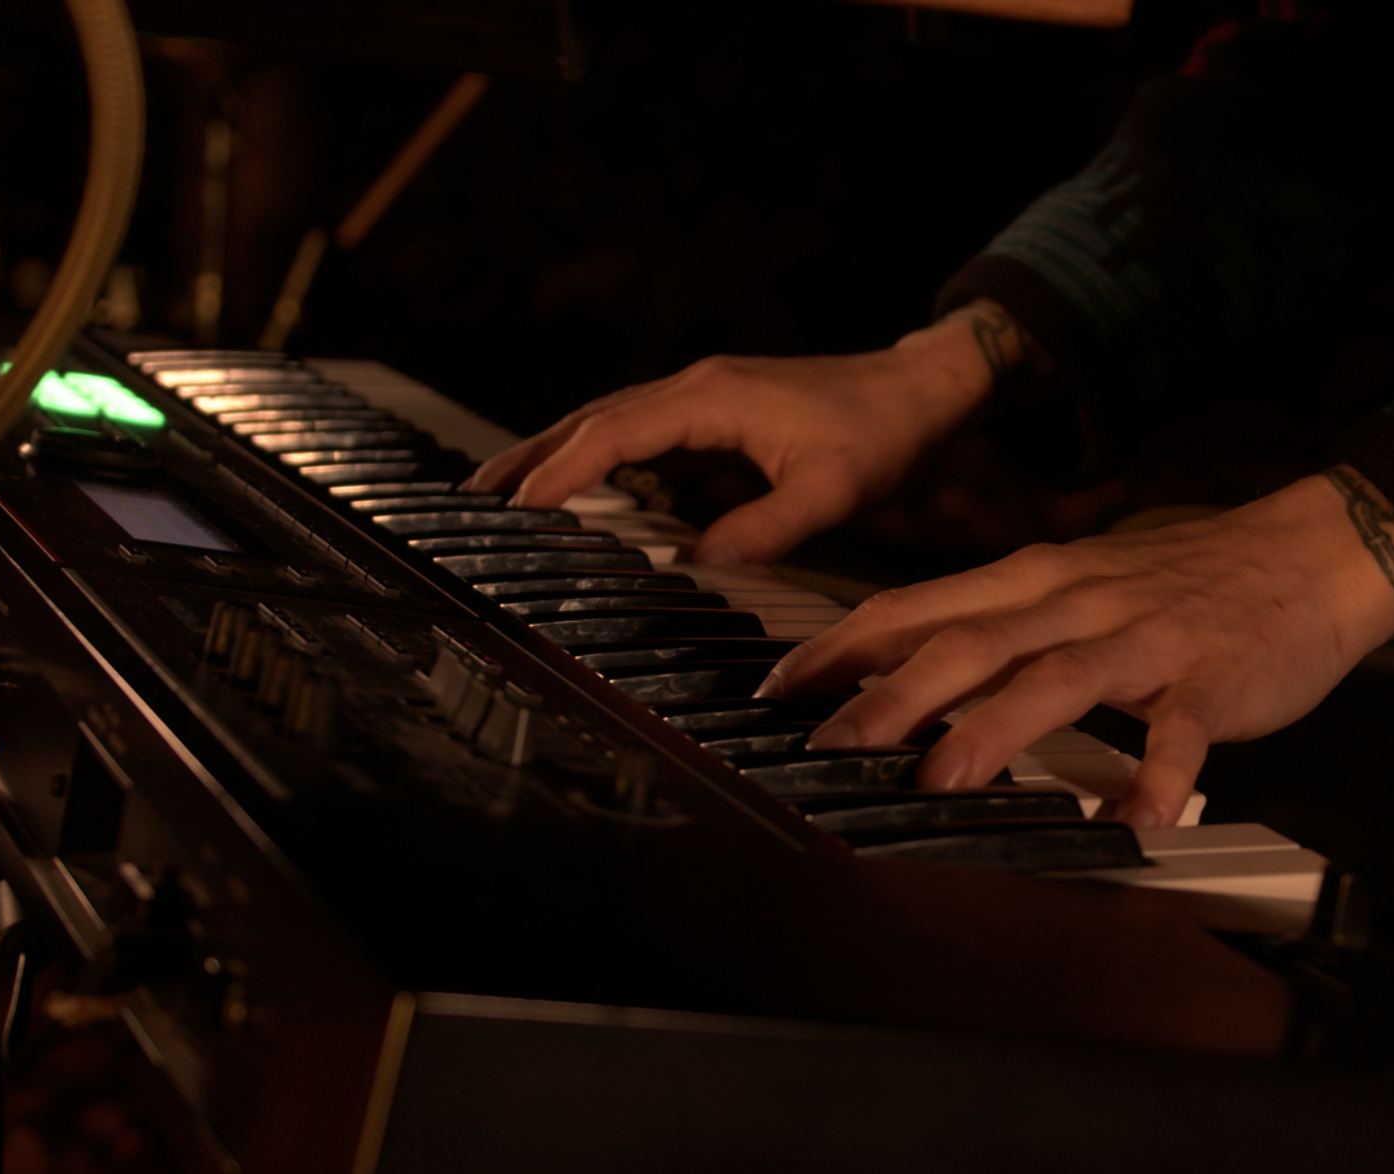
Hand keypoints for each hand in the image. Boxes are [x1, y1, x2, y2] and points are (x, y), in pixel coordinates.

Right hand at [464, 301, 1042, 564]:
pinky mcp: (714, 404)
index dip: (562, 472)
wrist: (920, 388)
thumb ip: (766, 528)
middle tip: (473, 500)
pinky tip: (576, 477)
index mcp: (713, 399)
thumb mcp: (834, 491)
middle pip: (592, 419)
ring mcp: (702, 390)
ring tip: (501, 489)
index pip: (615, 434)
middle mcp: (696, 385)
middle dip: (531, 458)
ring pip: (608, 417)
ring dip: (554, 450)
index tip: (517, 509)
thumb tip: (697, 566)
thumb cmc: (883, 435)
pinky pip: (635, 424)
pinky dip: (593, 448)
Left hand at [763, 467, 1393, 826]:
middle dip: (889, 695)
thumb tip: (917, 664)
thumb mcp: (1082, 583)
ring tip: (942, 781)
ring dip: (993, 729)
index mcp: (1037, 581)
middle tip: (826, 747)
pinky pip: (1180, 732)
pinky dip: (1155, 776)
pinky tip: (1132, 822)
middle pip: (968, 643)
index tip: (780, 692)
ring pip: (1056, 678)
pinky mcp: (1214, 680)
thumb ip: (1005, 624)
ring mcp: (1146, 640)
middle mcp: (1078, 601)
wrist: (1317, 548)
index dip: (844, 648)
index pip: (919, 607)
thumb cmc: (1192, 576)